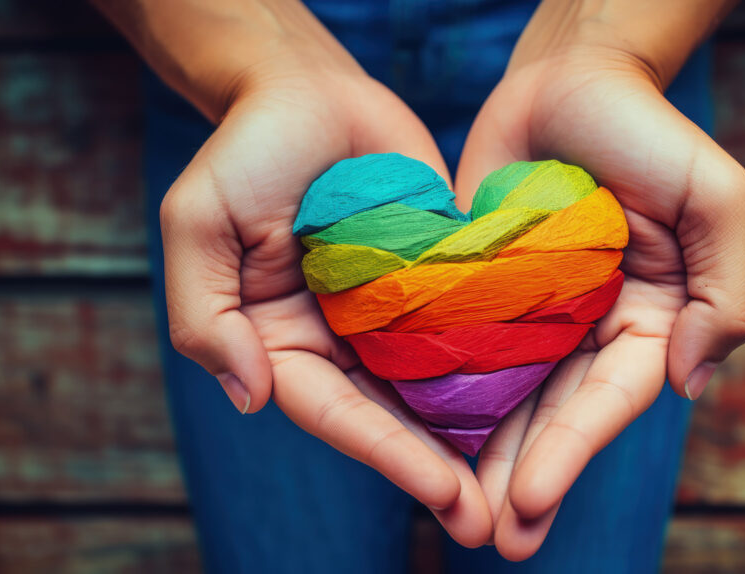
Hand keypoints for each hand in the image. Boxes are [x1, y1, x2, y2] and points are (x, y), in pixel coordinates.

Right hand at [121, 1, 491, 546]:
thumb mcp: (199, 225)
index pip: (337, 413)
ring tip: (527, 484)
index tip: (445, 494)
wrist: (310, 89)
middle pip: (394, 418)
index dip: (390, 455)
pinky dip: (503, 366)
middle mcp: (343, 341)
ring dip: (480, 438)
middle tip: (491, 524)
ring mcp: (394, 314)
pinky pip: (472, 326)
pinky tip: (546, 401)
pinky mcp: (438, 281)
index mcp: (283, 343)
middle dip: (441, 472)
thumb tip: (248, 396)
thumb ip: (208, 314)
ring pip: (440, 386)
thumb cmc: (246, 151)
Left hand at [455, 3, 744, 558]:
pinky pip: (458, 348)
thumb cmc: (646, 129)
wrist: (567, 77)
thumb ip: (727, 291)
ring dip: (479, 458)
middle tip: (488, 540)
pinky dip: (440, 394)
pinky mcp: (481, 292)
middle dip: (523, 479)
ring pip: (503, 396)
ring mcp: (530, 314)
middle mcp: (587, 328)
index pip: (608, 400)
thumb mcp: (716, 196)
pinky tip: (414, 438)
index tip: (528, 499)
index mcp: (648, 319)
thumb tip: (690, 383)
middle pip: (553, 415)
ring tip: (451, 515)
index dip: (570, 452)